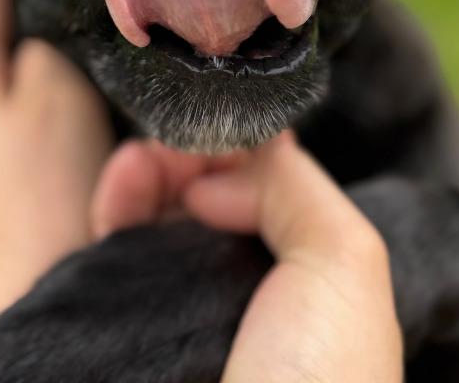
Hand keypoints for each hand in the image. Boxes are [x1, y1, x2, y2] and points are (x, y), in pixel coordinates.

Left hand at [0, 0, 113, 381]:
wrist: (19, 302)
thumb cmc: (44, 192)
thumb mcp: (56, 91)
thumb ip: (47, 39)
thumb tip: (42, 20)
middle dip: (34, 9)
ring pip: (1, 80)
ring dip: (38, 60)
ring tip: (86, 38)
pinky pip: (6, 123)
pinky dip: (36, 104)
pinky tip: (73, 106)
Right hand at [93, 133, 402, 382]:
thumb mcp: (346, 266)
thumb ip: (297, 184)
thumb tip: (226, 163)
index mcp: (303, 287)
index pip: (263, 192)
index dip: (236, 151)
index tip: (217, 130)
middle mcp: (241, 296)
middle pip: (202, 197)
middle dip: (184, 154)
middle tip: (169, 142)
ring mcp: (178, 313)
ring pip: (154, 215)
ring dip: (145, 170)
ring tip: (139, 164)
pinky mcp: (125, 329)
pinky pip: (113, 249)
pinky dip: (116, 203)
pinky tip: (122, 185)